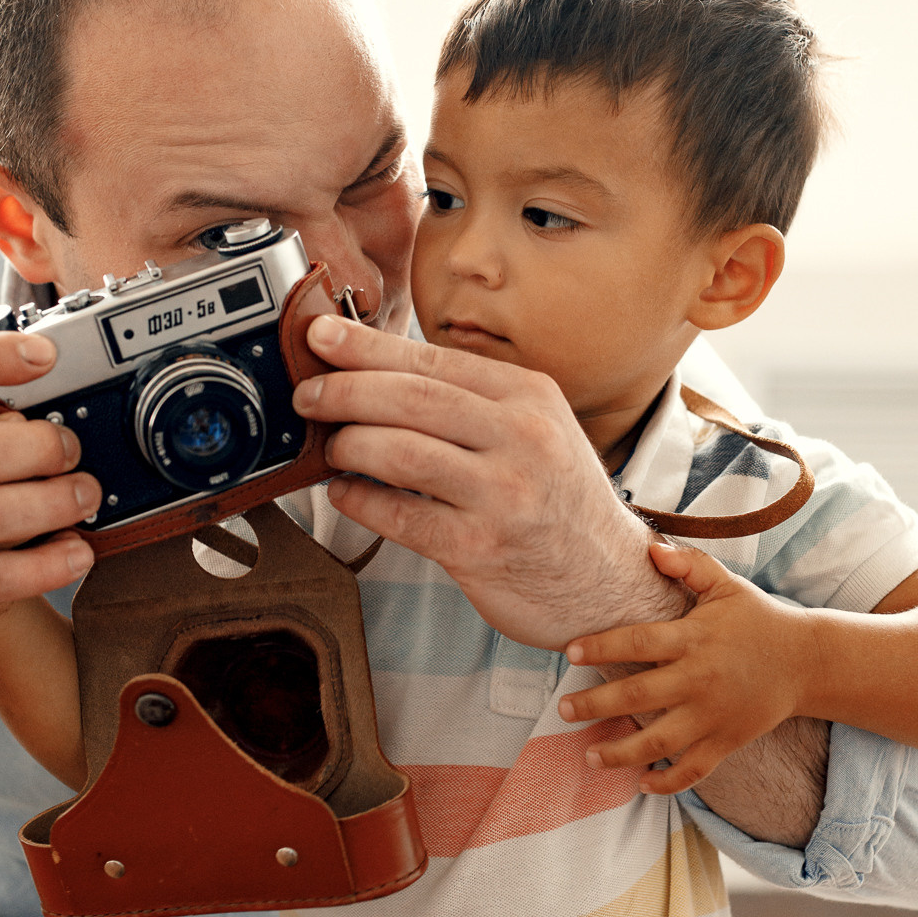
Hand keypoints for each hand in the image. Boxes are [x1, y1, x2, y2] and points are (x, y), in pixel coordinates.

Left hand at [295, 315, 687, 647]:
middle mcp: (522, 438)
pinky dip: (359, 500)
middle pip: (410, 398)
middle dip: (343, 390)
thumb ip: (470, 402)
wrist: (610, 581)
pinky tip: (344, 494)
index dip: (367, 345)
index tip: (320, 335)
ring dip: (347, 446)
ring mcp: (503, 494)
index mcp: (530, 397)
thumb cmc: (558, 501)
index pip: (433, 359)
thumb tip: (377, 373)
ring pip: (399, 453)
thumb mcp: (536, 430)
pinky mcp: (480, 546)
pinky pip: (399, 515)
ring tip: (329, 448)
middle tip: (307, 394)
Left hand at [558, 542, 812, 793]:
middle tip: (564, 709)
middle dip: (595, 705)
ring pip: (660, 742)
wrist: (807, 661)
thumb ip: (689, 565)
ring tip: (589, 755)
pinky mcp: (728, 740)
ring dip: (621, 752)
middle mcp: (700, 679)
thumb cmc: (757, 619)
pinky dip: (668, 783)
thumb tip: (650, 549)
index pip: (639, 641)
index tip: (569, 652)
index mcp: (694, 638)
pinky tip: (641, 784)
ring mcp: (713, 714)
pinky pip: (694, 769)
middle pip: (639, 695)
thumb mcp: (726, 585)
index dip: (601, 647)